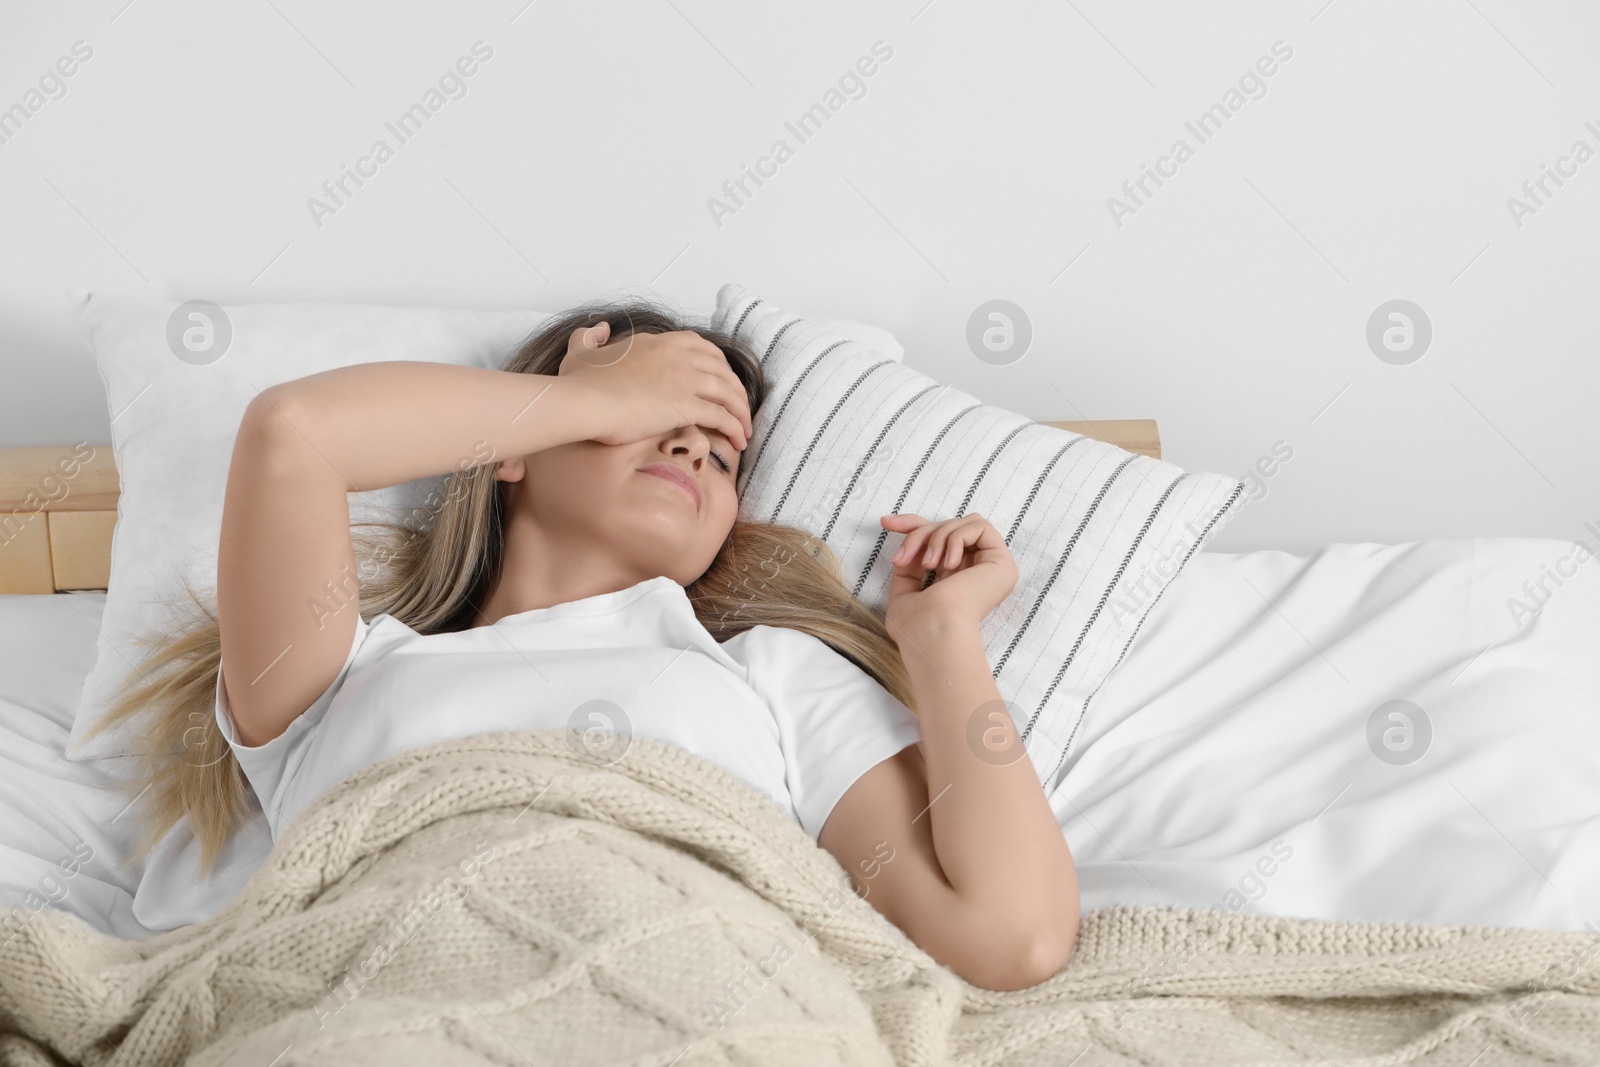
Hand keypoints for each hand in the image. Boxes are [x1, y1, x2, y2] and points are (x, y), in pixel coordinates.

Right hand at [558, 320, 752, 450]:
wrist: (583, 401)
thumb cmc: (579, 383)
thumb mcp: (580, 351)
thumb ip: (589, 336)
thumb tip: (599, 328)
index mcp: (658, 342)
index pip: (700, 346)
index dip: (717, 364)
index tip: (722, 379)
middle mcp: (676, 356)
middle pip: (721, 368)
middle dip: (735, 388)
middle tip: (740, 406)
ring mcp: (683, 379)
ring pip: (727, 392)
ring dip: (741, 411)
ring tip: (745, 429)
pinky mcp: (685, 405)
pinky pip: (722, 416)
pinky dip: (735, 428)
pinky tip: (739, 440)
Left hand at [879, 512, 1017, 641]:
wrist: (933, 632)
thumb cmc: (916, 626)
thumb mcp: (904, 592)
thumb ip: (910, 568)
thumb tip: (910, 547)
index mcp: (958, 582)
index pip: (941, 541)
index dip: (914, 526)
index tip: (887, 523)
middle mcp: (978, 574)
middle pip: (948, 528)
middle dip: (920, 534)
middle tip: (903, 558)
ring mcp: (993, 569)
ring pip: (962, 524)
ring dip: (937, 537)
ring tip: (928, 565)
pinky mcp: (1003, 563)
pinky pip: (980, 526)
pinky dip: (957, 539)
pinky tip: (949, 565)